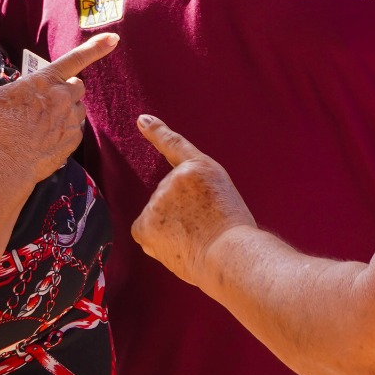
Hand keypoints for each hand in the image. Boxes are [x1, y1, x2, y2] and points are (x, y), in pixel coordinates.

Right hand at [0, 33, 116, 182]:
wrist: (6, 161)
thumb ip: (14, 88)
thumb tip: (15, 92)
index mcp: (47, 79)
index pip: (76, 58)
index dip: (97, 47)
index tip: (113, 38)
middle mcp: (64, 95)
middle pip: (77, 86)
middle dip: (67, 91)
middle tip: (49, 103)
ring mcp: (72, 118)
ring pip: (77, 109)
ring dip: (66, 112)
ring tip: (44, 125)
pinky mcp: (74, 139)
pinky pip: (75, 130)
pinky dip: (65, 133)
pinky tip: (46, 140)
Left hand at [131, 115, 255, 288]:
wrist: (229, 254)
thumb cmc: (232, 234)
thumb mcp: (222, 197)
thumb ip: (191, 194)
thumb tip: (158, 212)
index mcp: (201, 168)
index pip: (174, 145)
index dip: (157, 131)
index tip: (142, 120)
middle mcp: (175, 178)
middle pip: (168, 198)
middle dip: (180, 215)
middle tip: (205, 228)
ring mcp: (158, 199)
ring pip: (158, 217)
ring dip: (171, 230)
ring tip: (196, 239)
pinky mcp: (144, 223)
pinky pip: (144, 231)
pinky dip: (156, 241)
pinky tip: (176, 246)